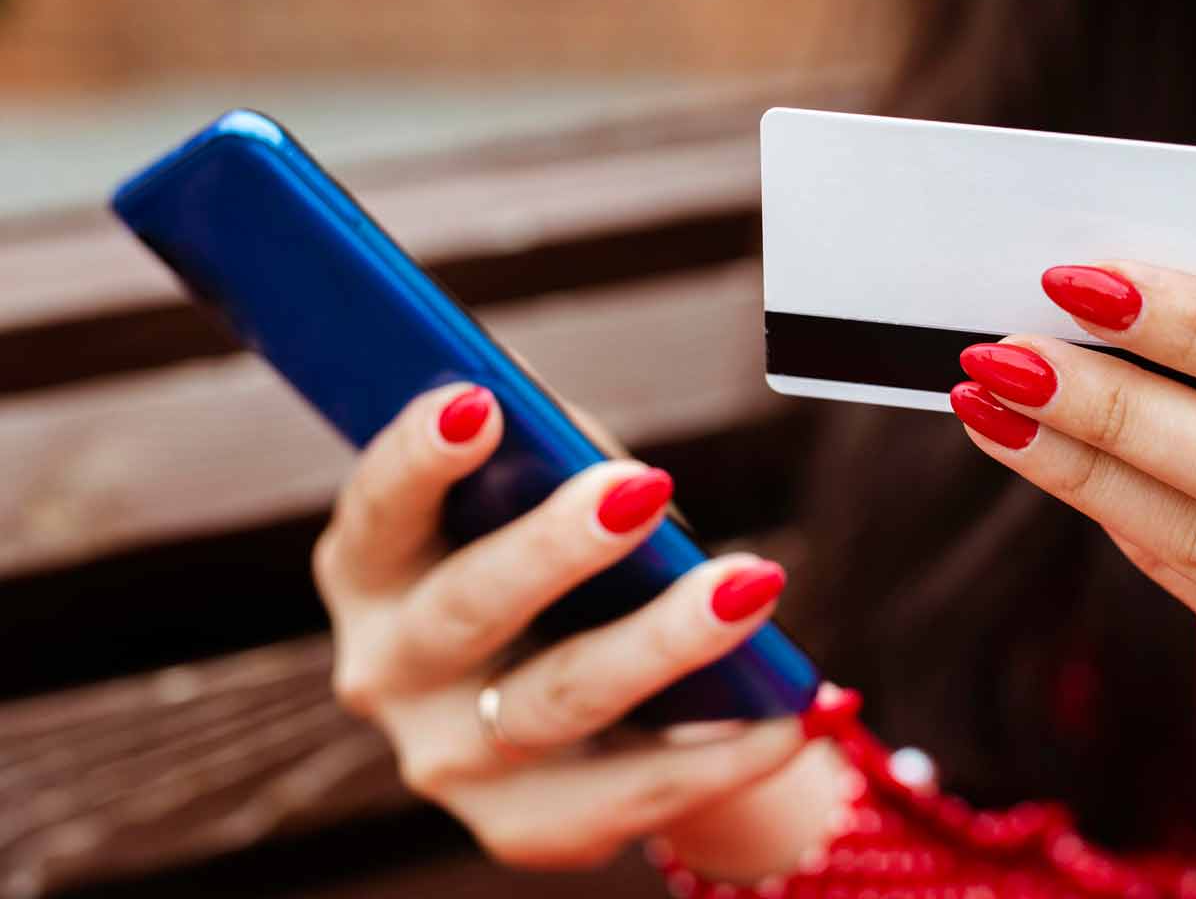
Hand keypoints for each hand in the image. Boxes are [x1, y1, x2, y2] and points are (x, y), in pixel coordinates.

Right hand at [313, 383, 849, 875]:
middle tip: (646, 486)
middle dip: (557, 546)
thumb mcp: (543, 499)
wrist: (600, 708)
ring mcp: (450, 762)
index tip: (480, 402)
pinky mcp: (525, 827)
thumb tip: (606, 460)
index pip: (378, 509)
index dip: (418, 457)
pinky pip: (632, 792)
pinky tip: (787, 715)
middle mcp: (388, 672)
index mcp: (373, 570)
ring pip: (562, 698)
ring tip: (752, 585)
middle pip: (468, 609)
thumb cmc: (566, 561)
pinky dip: (718, 754)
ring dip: (665, 639)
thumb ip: (554, 464)